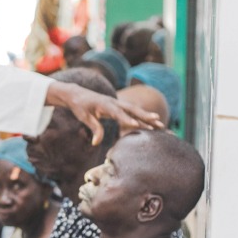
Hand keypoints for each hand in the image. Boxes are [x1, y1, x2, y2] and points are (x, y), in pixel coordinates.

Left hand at [46, 81, 162, 145]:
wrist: (77, 93)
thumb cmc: (80, 106)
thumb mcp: (84, 117)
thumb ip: (93, 128)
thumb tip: (95, 143)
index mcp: (104, 104)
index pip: (117, 112)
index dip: (126, 119)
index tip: (136, 125)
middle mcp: (113, 102)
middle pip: (131, 109)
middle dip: (144, 115)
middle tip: (157, 121)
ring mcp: (117, 103)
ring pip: (134, 110)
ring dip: (147, 116)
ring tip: (160, 124)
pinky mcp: (118, 106)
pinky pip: (131, 112)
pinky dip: (141, 117)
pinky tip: (150, 124)